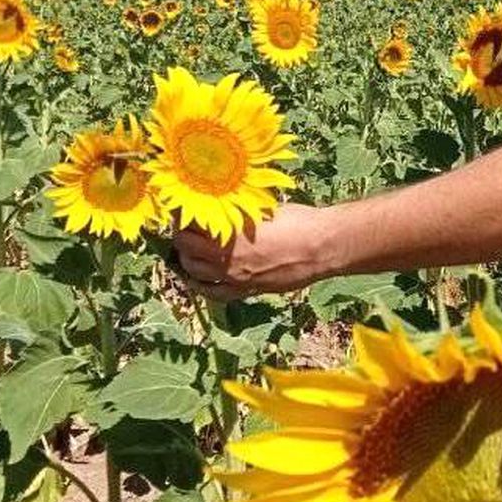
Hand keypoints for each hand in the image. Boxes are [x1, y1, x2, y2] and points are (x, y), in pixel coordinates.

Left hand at [170, 202, 328, 300]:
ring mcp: (234, 276)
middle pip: (185, 247)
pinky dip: (201, 286)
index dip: (182, 215)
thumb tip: (223, 208)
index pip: (189, 223)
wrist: (321, 247)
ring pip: (193, 272)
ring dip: (187, 260)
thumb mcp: (262, 209)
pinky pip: (213, 293)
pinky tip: (199, 280)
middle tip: (185, 228)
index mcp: (228, 231)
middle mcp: (225, 256)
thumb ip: (238, 213)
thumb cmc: (297, 221)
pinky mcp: (246, 290)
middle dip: (181, 237)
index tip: (184, 209)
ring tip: (189, 251)